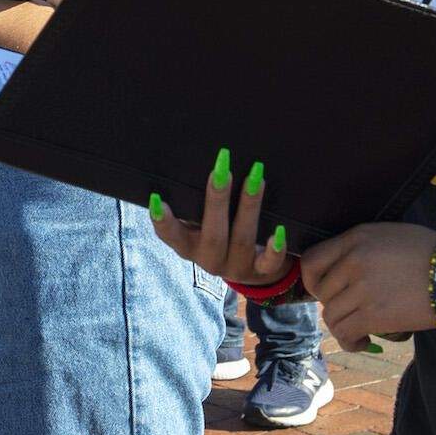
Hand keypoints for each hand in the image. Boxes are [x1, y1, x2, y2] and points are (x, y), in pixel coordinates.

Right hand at [148, 147, 294, 287]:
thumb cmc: (219, 231)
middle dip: (217, 200)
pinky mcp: (261, 271)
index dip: (162, 220)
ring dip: (248, 206)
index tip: (156, 198)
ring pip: (241, 239)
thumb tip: (189, 163)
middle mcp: (209, 260)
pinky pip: (268, 264)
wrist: (250, 266)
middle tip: (222, 169)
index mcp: (188, 246)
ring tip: (256, 177)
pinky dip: (274, 248)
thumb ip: (193, 204)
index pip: (171, 235)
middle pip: (212, 234)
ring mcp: (235, 266)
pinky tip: (279, 231)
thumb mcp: (199, 223)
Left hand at [300, 222, 435, 351]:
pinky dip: (350, 342)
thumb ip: (359, 247)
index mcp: (356, 238)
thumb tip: (338, 268)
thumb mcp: (388, 235)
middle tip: (351, 312)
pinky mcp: (374, 314)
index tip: (322, 291)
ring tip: (359, 330)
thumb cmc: (429, 253)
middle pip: (321, 291)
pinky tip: (363, 342)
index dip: (312, 280)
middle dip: (333, 305)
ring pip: (331, 315)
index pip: (312, 260)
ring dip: (343, 327)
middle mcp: (354, 260)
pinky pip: (345, 333)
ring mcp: (363, 287)